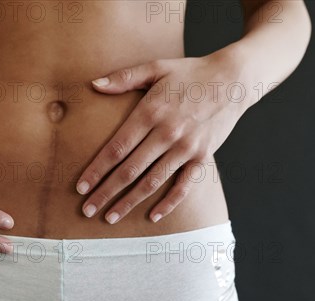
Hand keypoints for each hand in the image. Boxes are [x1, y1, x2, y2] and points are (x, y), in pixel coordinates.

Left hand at [75, 54, 249, 223]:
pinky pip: (184, 186)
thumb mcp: (156, 68)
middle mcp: (167, 133)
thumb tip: (93, 85)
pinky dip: (169, 204)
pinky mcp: (203, 157)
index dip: (96, 170)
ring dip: (129, 202)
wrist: (233, 79)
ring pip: (152, 182)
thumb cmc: (190, 73)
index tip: (81, 187)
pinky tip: (153, 217)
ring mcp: (186, 147)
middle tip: (87, 210)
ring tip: (110, 218)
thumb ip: (124, 78)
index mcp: (150, 112)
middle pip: (129, 170)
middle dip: (106, 193)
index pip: (116, 148)